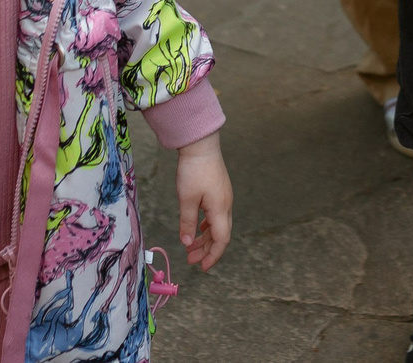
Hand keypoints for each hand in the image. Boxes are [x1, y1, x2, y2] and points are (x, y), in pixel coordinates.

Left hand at [175, 133, 233, 270]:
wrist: (201, 145)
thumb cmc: (194, 170)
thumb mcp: (186, 199)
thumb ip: (187, 223)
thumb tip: (187, 243)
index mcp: (220, 209)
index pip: (221, 240)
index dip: (213, 256)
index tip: (202, 267)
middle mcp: (226, 205)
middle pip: (220, 234)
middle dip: (207, 250)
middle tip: (191, 260)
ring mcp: (223, 197)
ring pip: (217, 225)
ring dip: (205, 238)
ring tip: (190, 248)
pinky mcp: (218, 191)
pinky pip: (215, 215)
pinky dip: (206, 226)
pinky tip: (196, 229)